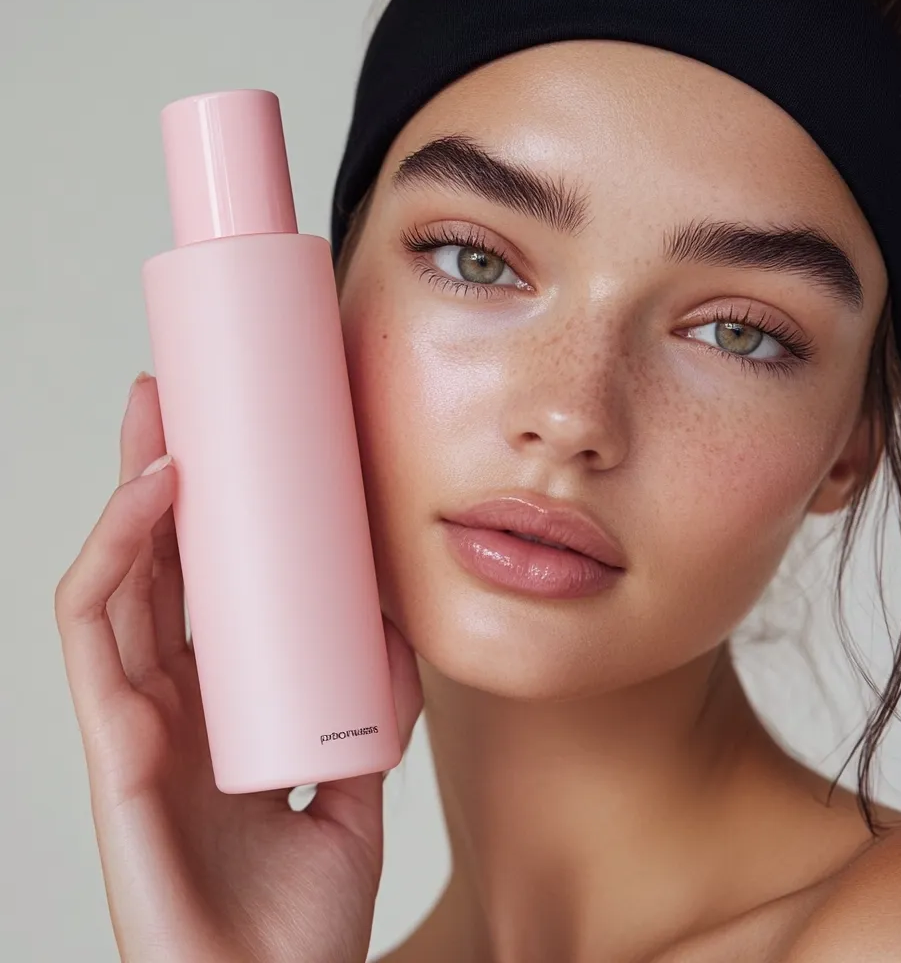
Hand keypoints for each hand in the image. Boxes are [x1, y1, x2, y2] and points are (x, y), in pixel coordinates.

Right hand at [54, 372, 423, 962]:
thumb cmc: (304, 911)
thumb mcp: (357, 778)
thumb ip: (372, 703)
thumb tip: (397, 620)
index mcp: (218, 704)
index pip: (197, 586)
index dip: (203, 513)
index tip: (229, 440)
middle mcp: (170, 703)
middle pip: (149, 569)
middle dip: (155, 477)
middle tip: (177, 396)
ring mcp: (137, 725)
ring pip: (114, 585)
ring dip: (131, 497)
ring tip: (164, 423)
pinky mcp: (120, 754)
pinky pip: (97, 640)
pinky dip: (117, 559)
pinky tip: (155, 500)